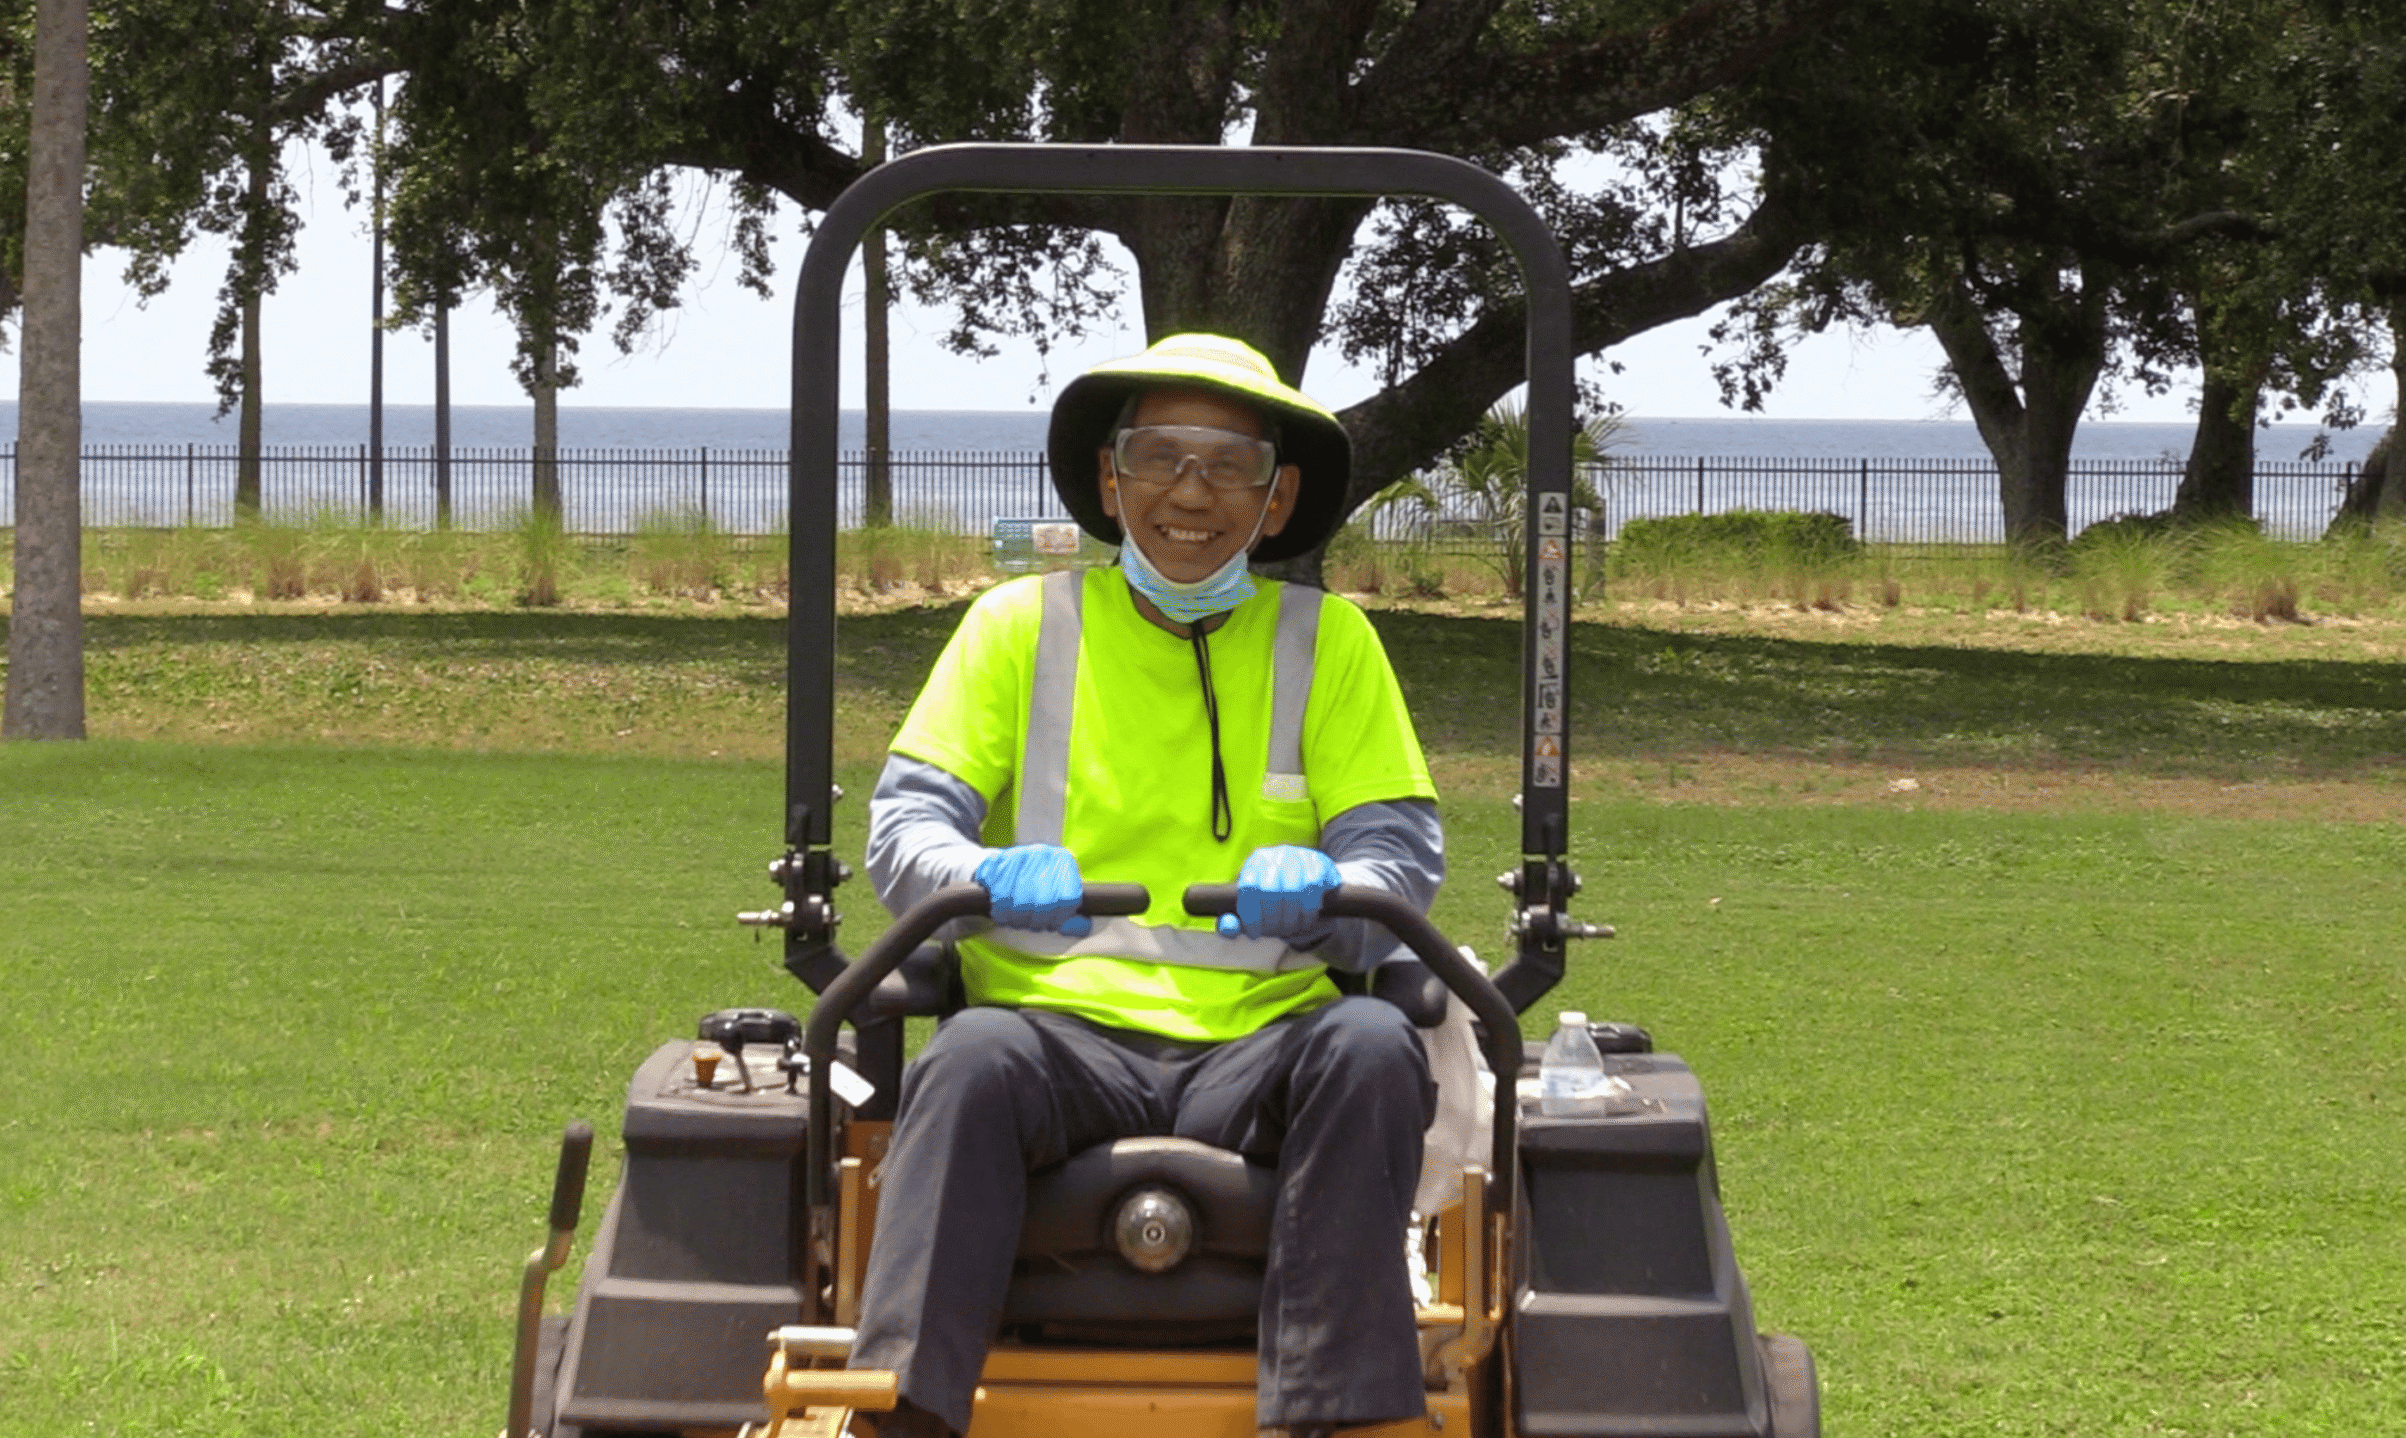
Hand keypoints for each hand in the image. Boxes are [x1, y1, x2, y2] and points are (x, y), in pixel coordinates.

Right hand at [975, 844, 1091, 935]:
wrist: (995, 868)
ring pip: (1022, 904)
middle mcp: (1044, 853)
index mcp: (1063, 860)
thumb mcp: (1055, 900)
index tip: (1051, 922)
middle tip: (1031, 922)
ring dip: (1018, 920)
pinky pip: (1001, 901)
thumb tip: (1085, 927)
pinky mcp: (996, 864)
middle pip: (1046, 904)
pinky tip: (1002, 911)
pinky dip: (1002, 914)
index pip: (1069, 899)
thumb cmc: (1030, 888)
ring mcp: (1019, 855)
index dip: (1059, 918)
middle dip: (1037, 921)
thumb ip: (1070, 915)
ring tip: (1016, 918)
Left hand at [1219, 845, 1341, 939]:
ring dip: (1292, 919)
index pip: (1248, 889)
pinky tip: (1306, 920)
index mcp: (1255, 862)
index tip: (1255, 933)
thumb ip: (1234, 921)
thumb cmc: (1275, 901)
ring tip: (1291, 929)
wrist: (1313, 882)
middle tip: (1275, 933)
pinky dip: (1308, 912)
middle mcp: (1276, 855)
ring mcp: (1299, 856)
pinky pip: (1313, 891)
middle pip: (1270, 891)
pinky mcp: (1320, 864)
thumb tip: (1227, 926)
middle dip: (1272, 920)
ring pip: (1293, 892)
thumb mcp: (1252, 910)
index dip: (1251, 916)